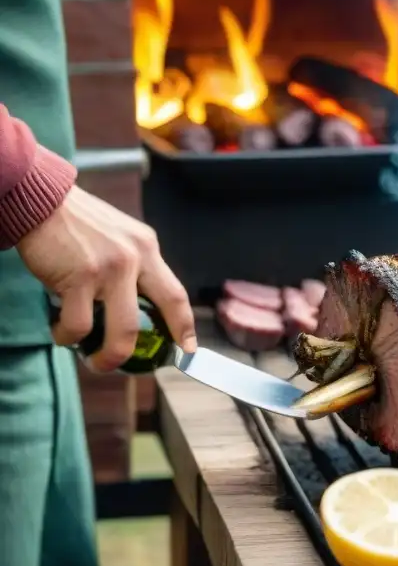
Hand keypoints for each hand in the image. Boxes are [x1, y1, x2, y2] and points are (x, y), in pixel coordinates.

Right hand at [16, 186, 196, 370]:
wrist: (40, 200)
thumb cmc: (76, 224)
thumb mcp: (120, 236)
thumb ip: (133, 266)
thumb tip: (137, 305)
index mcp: (148, 248)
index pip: (176, 293)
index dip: (185, 324)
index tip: (189, 348)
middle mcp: (136, 257)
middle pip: (162, 313)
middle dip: (159, 344)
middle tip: (134, 365)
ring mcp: (110, 268)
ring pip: (122, 331)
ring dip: (107, 356)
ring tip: (93, 359)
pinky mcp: (80, 278)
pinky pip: (79, 326)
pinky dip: (68, 336)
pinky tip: (61, 331)